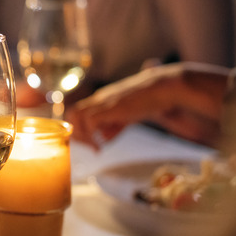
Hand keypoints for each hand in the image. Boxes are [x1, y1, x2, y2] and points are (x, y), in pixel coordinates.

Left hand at [65, 63, 229, 149]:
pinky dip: (92, 135)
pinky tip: (102, 145)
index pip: (77, 112)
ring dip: (82, 135)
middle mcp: (99, 99)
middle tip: (91, 147)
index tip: (91, 144)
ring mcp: (103, 101)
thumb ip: (114, 126)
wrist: (164, 88)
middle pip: (71, 114)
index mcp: (102, 99)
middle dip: (77, 134)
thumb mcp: (128, 115)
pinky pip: (90, 121)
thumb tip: (103, 140)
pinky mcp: (110, 107)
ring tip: (96, 147)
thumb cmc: (150, 101)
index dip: (79, 129)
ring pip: (75, 116)